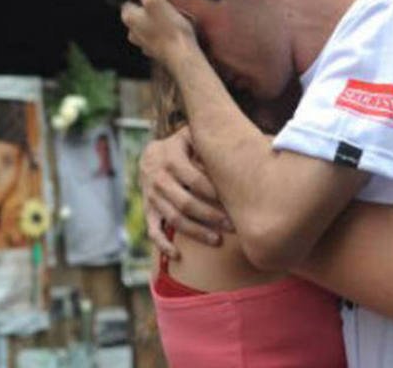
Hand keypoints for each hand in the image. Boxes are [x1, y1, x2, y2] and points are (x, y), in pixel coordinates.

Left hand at [120, 0, 198, 65]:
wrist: (183, 56)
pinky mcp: (155, 50)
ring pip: (146, 24)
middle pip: (138, 12)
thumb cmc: (169, 28)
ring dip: (155, 18)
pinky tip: (173, 28)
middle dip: (148, 5)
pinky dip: (162, 30)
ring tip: (171, 14)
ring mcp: (143, 42)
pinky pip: (156, 35)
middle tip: (165, 0)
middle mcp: (132, 31)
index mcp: (129, 18)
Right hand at [140, 126, 232, 257]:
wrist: (150, 154)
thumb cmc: (183, 146)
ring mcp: (151, 196)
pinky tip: (177, 255)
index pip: (195, 180)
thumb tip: (244, 145)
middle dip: (211, 216)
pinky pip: (153, 231)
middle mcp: (158, 178)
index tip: (234, 203)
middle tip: (232, 226)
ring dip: (196, 232)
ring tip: (217, 240)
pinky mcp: (148, 210)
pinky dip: (163, 245)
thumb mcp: (191, 137)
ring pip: (174, 219)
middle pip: (186, 203)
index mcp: (171, 158)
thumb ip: (208, 142)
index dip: (214, 194)